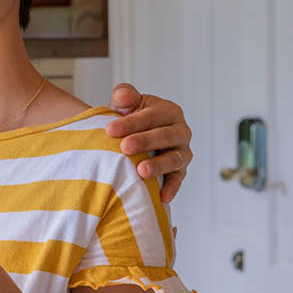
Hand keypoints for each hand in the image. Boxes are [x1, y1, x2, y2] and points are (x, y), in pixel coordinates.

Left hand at [106, 83, 193, 202]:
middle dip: (144, 141)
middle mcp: (180, 131)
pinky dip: (172, 187)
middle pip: (165, 136)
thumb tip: (124, 96)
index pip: (151, 116)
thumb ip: (125, 96)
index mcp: (168, 111)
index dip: (130, 122)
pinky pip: (178, 179)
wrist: (135, 136)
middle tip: (124, 147)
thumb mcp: (126, 104)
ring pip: (174, 158)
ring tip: (141, 171)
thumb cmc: (130, 118)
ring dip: (158, 165)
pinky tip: (161, 196)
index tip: (109, 130)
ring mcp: (182, 151)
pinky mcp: (180, 170)